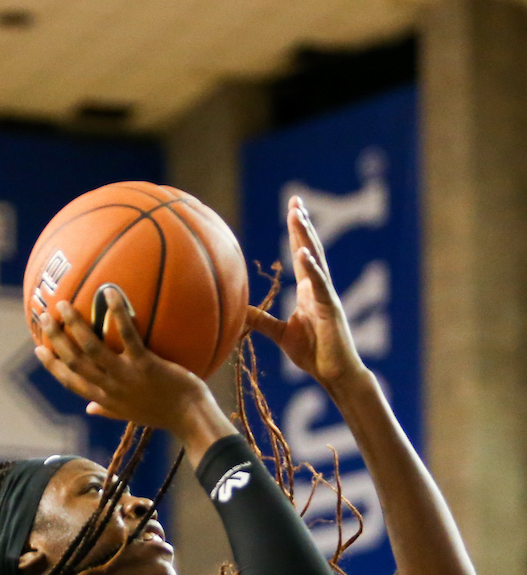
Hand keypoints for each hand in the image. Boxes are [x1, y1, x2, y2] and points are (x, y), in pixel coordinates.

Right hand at [34, 288, 211, 435]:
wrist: (190, 419)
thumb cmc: (164, 414)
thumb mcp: (131, 414)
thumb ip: (108, 409)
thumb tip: (89, 408)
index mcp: (105, 399)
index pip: (71, 381)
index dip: (52, 365)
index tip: (37, 349)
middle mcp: (110, 388)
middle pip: (74, 362)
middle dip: (56, 339)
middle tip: (45, 317)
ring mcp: (126, 377)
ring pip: (92, 349)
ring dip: (75, 325)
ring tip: (64, 304)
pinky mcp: (146, 365)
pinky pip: (128, 336)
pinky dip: (117, 313)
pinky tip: (110, 292)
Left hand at [246, 195, 364, 388]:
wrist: (336, 374)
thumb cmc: (314, 354)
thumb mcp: (280, 334)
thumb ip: (261, 320)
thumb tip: (238, 310)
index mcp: (309, 291)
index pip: (302, 255)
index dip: (297, 231)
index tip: (292, 206)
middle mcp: (319, 288)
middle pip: (310, 249)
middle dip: (302, 224)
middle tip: (295, 200)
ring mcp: (327, 296)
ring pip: (316, 261)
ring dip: (306, 237)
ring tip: (298, 215)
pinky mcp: (332, 309)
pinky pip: (321, 286)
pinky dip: (313, 269)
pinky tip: (304, 254)